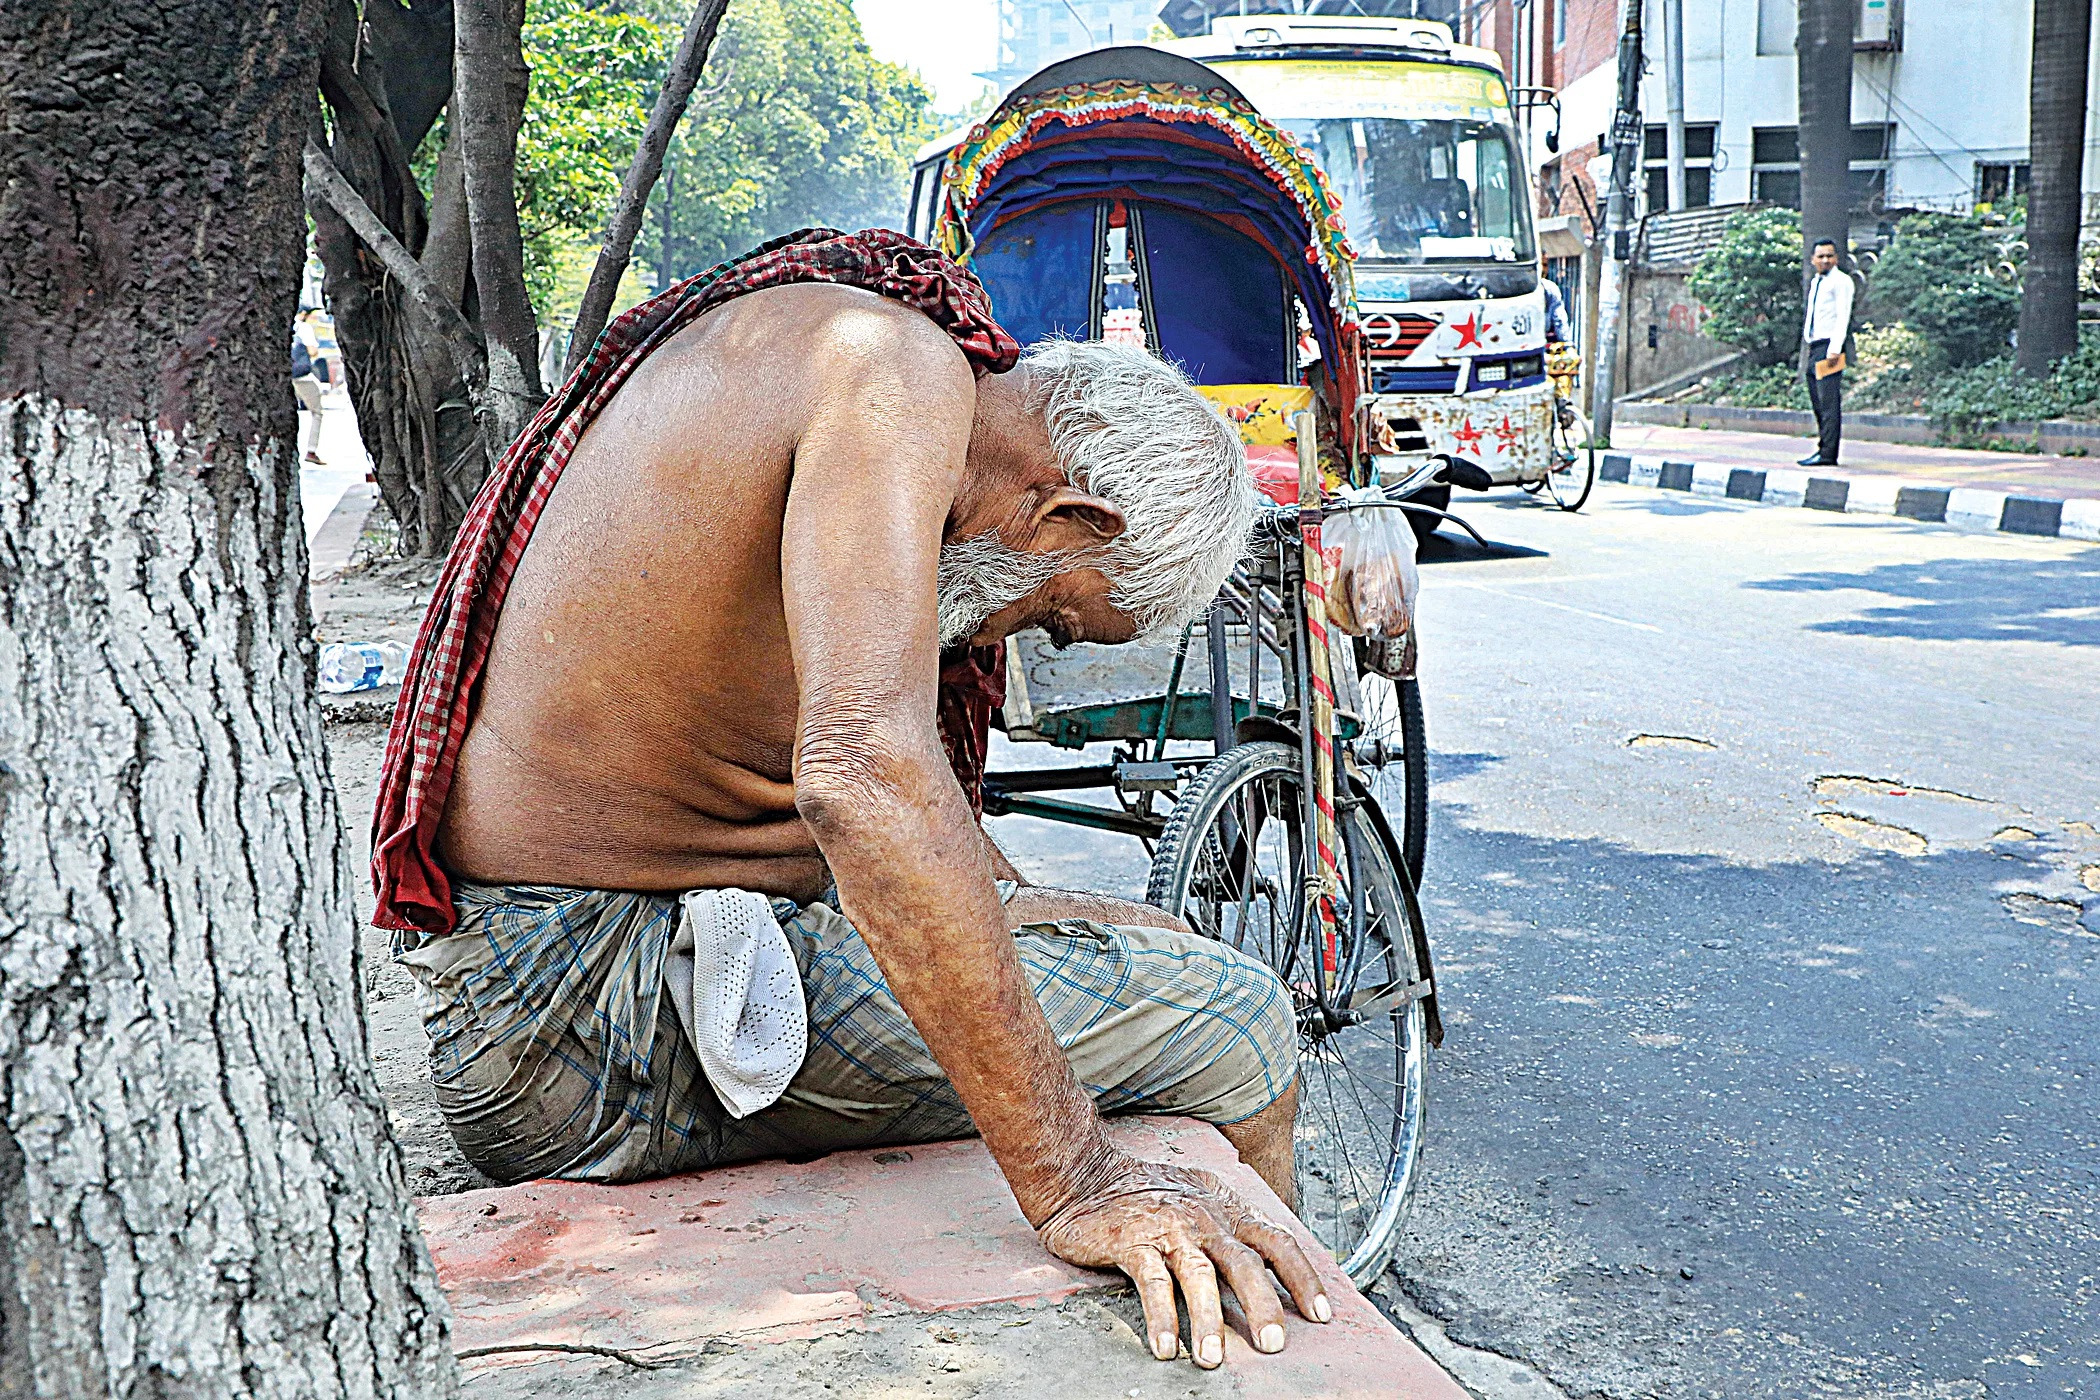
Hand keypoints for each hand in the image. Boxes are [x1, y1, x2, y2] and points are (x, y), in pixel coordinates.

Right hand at [1037, 1153, 1331, 1367]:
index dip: (1302, 1278)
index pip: (1277, 1241)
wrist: (1087, 1174)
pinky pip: (1151, 1283)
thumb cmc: (1146, 1192)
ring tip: (1213, 1358)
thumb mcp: (1201, 1197)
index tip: (1320, 1315)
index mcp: (1226, 1211)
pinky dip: (1161, 1317)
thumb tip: (1271, 1253)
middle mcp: (1204, 1220)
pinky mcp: (1131, 1243)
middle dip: (1263, 1306)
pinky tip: (1167, 1348)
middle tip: (1274, 1344)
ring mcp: (1168, 1230)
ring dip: (1208, 1319)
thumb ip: (1232, 1223)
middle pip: (1244, 1263)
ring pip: (1198, 1276)